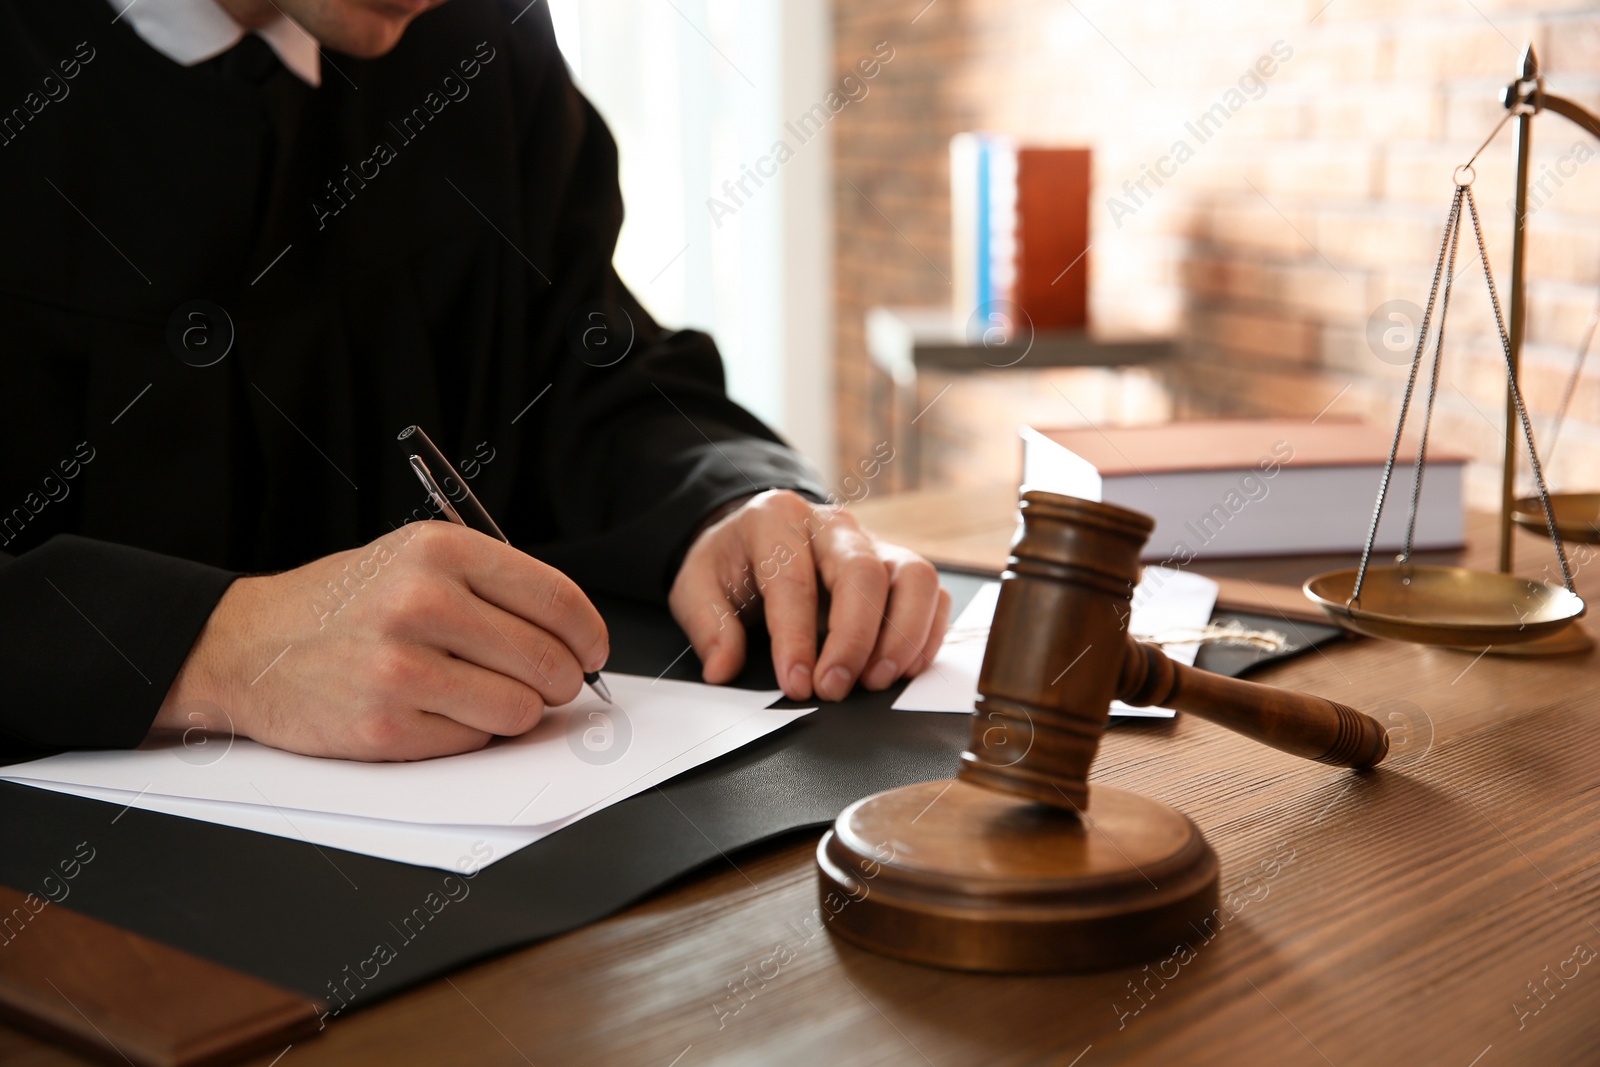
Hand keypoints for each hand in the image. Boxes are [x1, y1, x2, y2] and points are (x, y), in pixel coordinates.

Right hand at [151, 522, 608, 760]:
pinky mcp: (384, 724)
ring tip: (481, 695)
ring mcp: (401, 666)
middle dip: (560, 681)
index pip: (556, 598)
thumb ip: (492, 587)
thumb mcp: (415, 561)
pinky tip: (438, 712)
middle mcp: (421, 602)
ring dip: (517, 712)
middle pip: (547, 660)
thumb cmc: (345, 604)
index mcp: (440, 551)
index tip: (593, 651)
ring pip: (520, 708)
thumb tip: (573, 636)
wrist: (249, 645)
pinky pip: (475, 741)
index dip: (589, 634)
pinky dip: (471, 734)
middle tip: (547, 684)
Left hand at [668, 490, 951, 701]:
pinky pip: (932, 594)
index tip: (797, 684)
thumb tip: (723, 668)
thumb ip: (709, 625)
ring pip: (914, 576)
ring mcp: (874, 542)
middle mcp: (833, 525)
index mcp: (777, 519)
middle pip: (862, 573)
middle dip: (853, 640)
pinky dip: (926, 634)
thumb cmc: (731, 563)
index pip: (795, 579)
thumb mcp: (697, 585)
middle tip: (835, 689)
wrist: (755, 539)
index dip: (797, 638)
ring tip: (877, 681)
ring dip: (903, 635)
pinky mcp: (898, 566)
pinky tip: (901, 668)